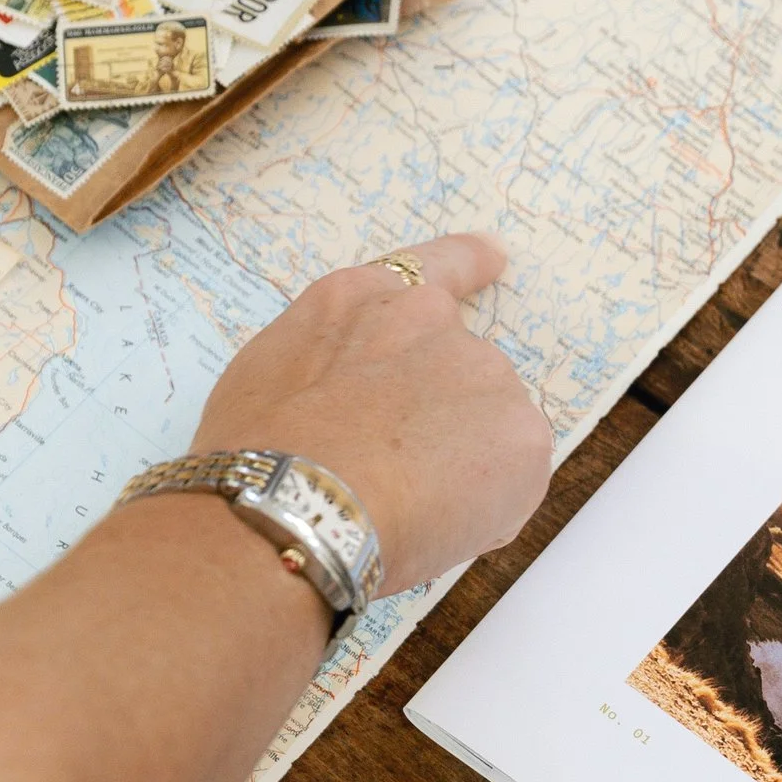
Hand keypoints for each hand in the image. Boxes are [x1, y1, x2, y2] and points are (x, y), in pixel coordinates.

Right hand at [189, 233, 552, 590]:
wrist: (298, 505)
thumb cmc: (260, 459)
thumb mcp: (265, 381)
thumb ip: (329, 371)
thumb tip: (350, 408)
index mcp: (359, 302)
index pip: (428, 267)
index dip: (466, 264)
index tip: (494, 256)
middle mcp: (428, 319)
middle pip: (459, 373)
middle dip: (440, 421)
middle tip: (396, 474)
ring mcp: (480, 370)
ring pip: (488, 432)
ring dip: (463, 467)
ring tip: (404, 505)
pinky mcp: (521, 431)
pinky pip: (512, 484)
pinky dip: (485, 513)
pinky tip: (434, 525)